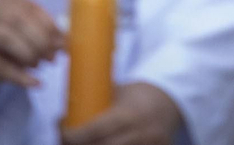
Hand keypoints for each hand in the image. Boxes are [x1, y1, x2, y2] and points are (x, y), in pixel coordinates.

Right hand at [0, 0, 63, 101]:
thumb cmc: (2, 48)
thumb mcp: (23, 38)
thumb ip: (43, 36)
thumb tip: (67, 43)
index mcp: (6, 1)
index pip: (31, 8)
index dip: (50, 26)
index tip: (65, 43)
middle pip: (18, 21)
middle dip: (40, 39)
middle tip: (53, 57)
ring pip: (6, 38)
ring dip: (29, 53)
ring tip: (40, 65)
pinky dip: (19, 75)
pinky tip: (35, 83)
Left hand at [59, 82, 183, 144]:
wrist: (171, 102)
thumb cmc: (139, 95)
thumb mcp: (120, 93)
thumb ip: (97, 102)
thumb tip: (65, 113)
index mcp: (129, 115)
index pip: (95, 130)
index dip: (73, 136)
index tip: (63, 131)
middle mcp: (140, 134)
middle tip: (66, 141)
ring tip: (82, 143)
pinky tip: (101, 144)